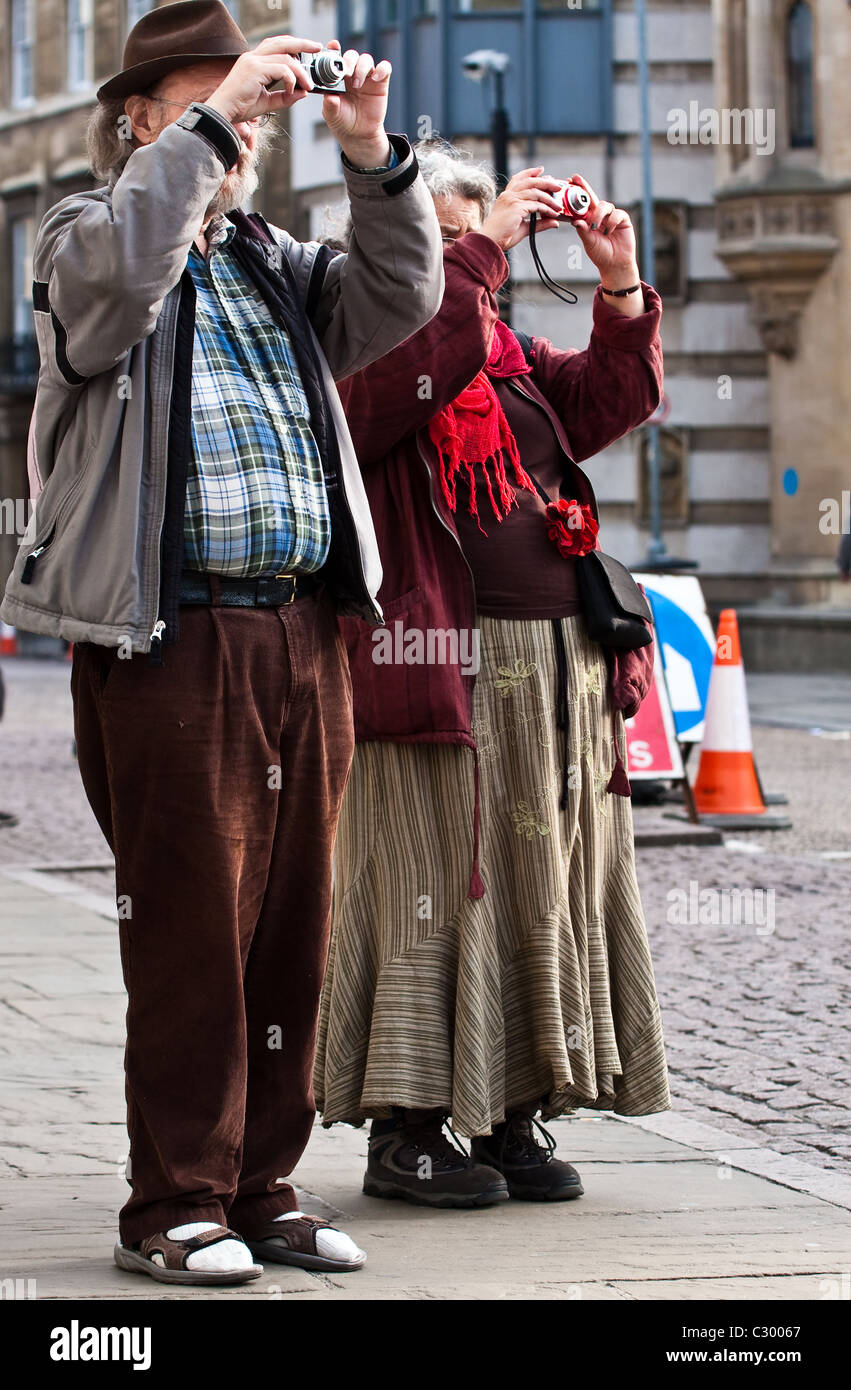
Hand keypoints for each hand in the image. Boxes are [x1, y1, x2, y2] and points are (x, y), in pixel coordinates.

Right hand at [204, 35, 322, 124]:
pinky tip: (292, 89)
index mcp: (254, 61)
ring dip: (300, 71)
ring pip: (285, 57)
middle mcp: (253, 57)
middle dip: (302, 43)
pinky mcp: (254, 70)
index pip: (276, 45)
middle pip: (282, 42)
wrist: (222, 112)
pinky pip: (281, 69)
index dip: (293, 45)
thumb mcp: (267, 102)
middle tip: (317, 47)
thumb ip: (285, 97)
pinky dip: (291, 78)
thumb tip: (303, 93)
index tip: (308, 49)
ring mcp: (253, 61)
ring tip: (308, 85)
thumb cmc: (240, 107)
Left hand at [320, 40, 392, 166]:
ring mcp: (367, 77)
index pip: (336, 57)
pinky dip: (381, 69)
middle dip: (348, 60)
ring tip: (357, 85)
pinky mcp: (381, 82)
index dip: (334, 49)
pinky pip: (385, 68)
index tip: (333, 46)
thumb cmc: (343, 121)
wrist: (359, 134)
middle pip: (352, 55)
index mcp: (337, 76)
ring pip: (366, 59)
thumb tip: (330, 96)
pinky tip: (375, 78)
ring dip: (361, 68)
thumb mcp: (332, 115)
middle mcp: (352, 73)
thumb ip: (329, 104)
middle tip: (346, 73)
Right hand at [478, 168, 563, 250]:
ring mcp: (512, 200)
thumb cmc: (502, 236)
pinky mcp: (517, 207)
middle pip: (530, 181)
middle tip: (558, 186)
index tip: (541, 170)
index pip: (519, 178)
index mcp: (506, 197)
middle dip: (546, 182)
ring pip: (535, 192)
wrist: (490, 242)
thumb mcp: (524, 227)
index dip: (530, 173)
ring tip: (558, 205)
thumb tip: (554, 222)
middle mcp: (509, 195)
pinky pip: (536, 205)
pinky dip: (546, 209)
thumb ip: (540, 223)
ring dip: (549, 198)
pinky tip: (553, 213)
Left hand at [566, 174, 639, 288]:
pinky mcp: (623, 219)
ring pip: (604, 205)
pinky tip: (609, 232)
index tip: (568, 183)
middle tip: (576, 179)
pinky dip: (612, 222)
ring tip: (595, 226)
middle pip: (592, 198)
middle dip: (584, 187)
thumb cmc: (600, 254)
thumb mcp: (588, 242)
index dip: (576, 194)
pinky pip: (617, 214)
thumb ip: (583, 231)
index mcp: (589, 220)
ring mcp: (612, 216)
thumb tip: (575, 220)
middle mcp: (600, 216)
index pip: (582, 204)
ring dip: (598, 214)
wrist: (615, 264)